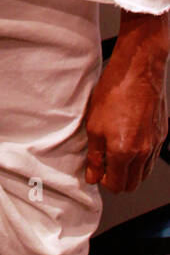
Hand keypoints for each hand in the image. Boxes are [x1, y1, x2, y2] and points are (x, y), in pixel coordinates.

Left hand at [85, 12, 168, 191]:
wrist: (138, 70)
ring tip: (116, 152)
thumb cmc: (114, 91)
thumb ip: (94, 155)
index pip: (116, 185)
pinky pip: (152, 157)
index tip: (97, 170)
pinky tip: (129, 142)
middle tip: (105, 164)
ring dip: (130, 170)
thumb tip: (93, 175)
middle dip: (117, 179)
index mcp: (124, 152)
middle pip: (132, 184)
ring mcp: (155, 144)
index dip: (103, 181)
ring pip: (144, 173)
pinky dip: (141, 157)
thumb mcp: (94, 124)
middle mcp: (143, 152)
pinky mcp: (162, 134)